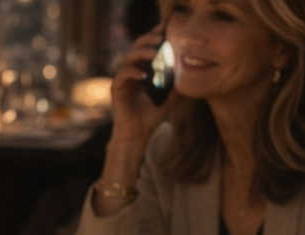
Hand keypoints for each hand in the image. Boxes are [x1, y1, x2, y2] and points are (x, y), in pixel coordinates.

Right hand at [110, 23, 175, 144]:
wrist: (137, 135)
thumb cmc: (151, 117)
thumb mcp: (169, 99)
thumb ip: (175, 86)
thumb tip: (187, 73)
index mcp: (143, 71)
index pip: (147, 50)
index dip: (154, 38)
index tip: (165, 29)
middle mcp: (132, 73)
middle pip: (136, 49)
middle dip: (147, 40)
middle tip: (160, 37)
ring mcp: (123, 80)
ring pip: (128, 59)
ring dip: (140, 53)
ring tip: (153, 53)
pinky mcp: (117, 90)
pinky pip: (122, 76)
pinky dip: (132, 73)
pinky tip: (143, 75)